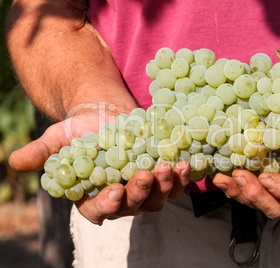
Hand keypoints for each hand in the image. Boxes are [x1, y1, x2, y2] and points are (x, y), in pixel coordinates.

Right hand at [9, 110, 190, 224]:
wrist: (109, 113)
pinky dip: (181, 176)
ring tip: (167, 168)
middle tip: (144, 176)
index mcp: (95, 196)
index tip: (113, 191)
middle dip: (140, 193)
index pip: (99, 211)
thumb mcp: (60, 137)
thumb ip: (44, 151)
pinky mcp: (162, 176)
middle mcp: (122, 198)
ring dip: (164, 186)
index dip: (107, 205)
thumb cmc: (82, 128)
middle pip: (133, 207)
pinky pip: (174, 183)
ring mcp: (145, 189)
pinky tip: (184, 163)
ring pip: (157, 198)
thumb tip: (15, 161)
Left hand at [213, 99, 279, 217]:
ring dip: (240, 192)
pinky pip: (254, 186)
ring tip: (221, 179)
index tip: (267, 178)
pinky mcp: (274, 176)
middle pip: (278, 205)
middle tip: (238, 176)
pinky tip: (220, 173)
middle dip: (256, 195)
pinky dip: (237, 183)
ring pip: (262, 200)